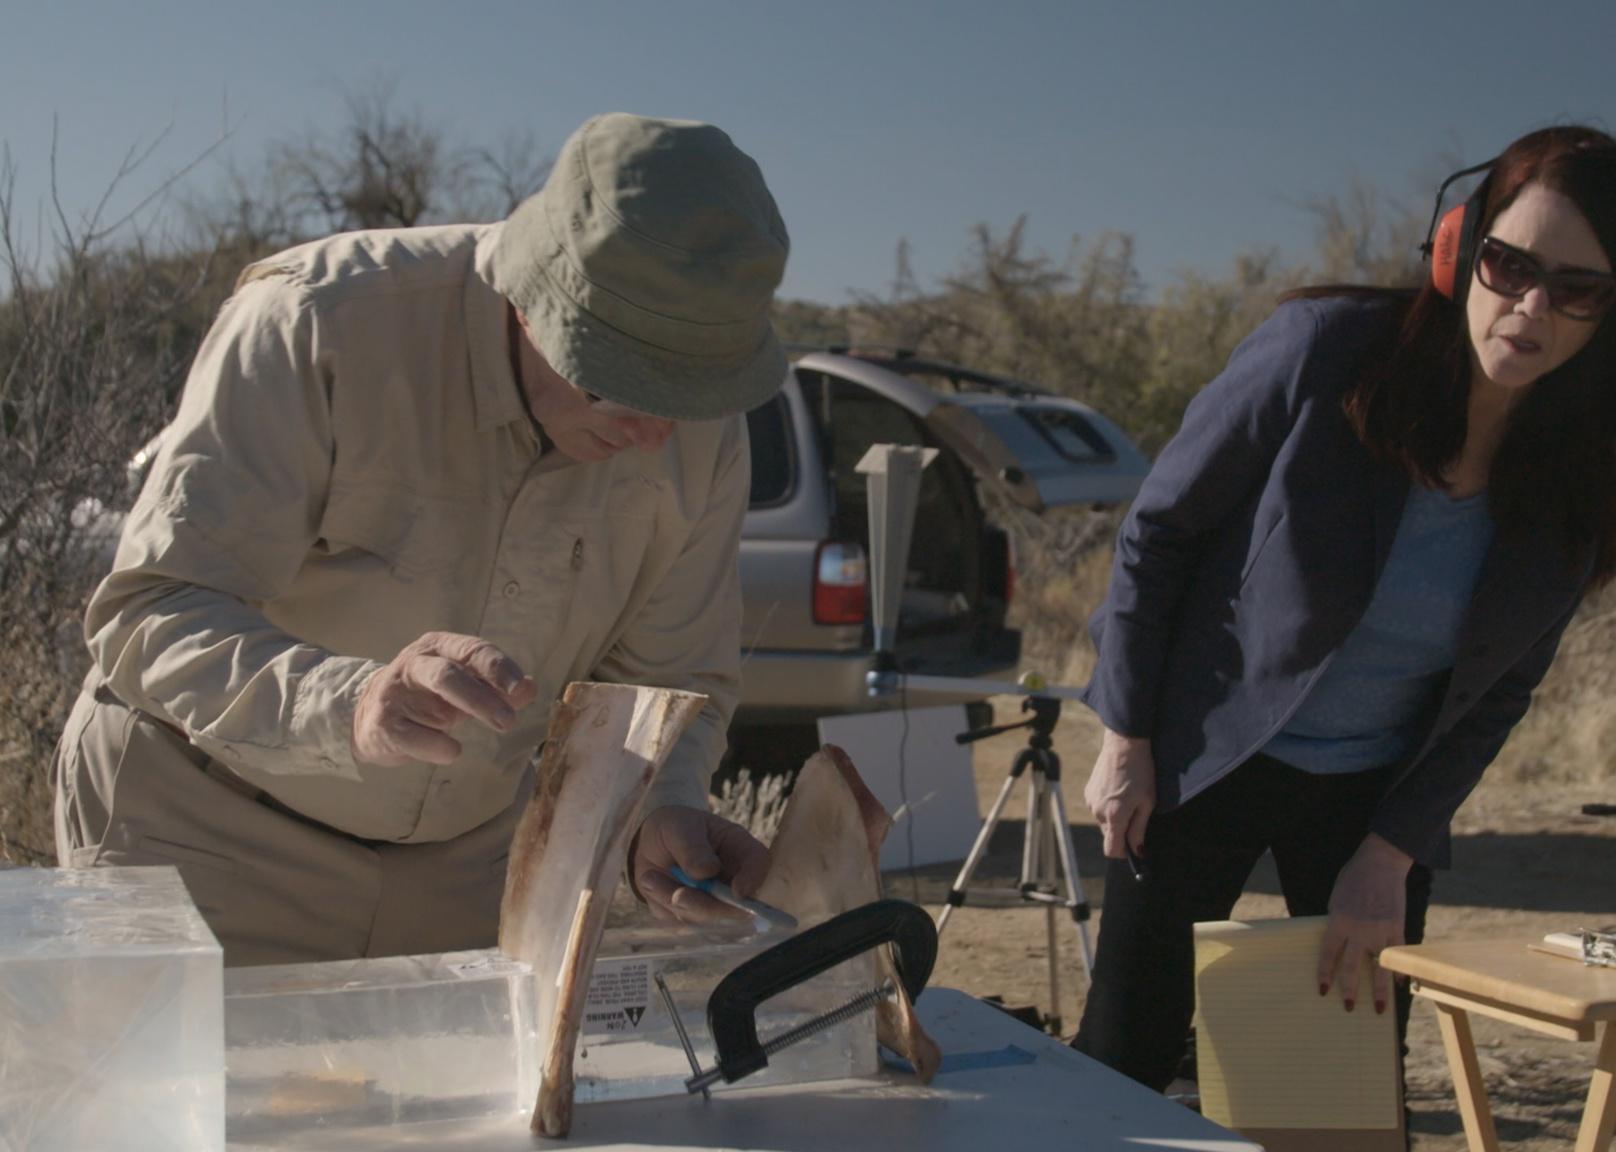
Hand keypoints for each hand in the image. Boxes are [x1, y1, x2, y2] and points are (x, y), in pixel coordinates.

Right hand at [351, 632, 536, 767]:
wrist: (371, 716)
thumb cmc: (428, 698)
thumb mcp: (464, 688)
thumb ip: (496, 687)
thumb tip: (529, 688)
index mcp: (440, 647)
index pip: (473, 650)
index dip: (498, 667)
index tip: (519, 687)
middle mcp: (416, 663)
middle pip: (449, 674)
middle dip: (483, 697)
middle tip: (509, 721)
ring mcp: (396, 692)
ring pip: (432, 702)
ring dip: (468, 714)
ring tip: (493, 730)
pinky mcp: (383, 723)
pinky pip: (414, 737)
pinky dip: (439, 747)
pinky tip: (451, 751)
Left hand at [631, 806, 769, 924]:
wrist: (652, 843)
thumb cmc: (675, 828)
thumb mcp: (680, 827)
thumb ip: (692, 847)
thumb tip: (708, 870)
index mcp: (740, 849)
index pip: (759, 864)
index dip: (754, 880)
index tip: (738, 891)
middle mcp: (734, 880)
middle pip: (735, 906)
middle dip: (704, 905)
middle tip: (677, 895)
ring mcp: (716, 901)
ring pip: (704, 918)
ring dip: (673, 900)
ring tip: (650, 877)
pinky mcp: (694, 916)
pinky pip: (681, 921)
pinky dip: (661, 905)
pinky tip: (652, 883)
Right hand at [1083, 727, 1155, 860]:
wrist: (1124, 744)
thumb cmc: (1141, 772)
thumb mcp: (1147, 802)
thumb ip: (1139, 829)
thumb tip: (1138, 851)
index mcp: (1114, 817)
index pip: (1112, 850)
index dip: (1124, 853)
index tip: (1136, 847)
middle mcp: (1098, 812)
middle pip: (1109, 836)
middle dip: (1122, 832)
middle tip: (1137, 813)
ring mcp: (1091, 801)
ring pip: (1104, 822)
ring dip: (1115, 818)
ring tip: (1128, 798)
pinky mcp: (1088, 792)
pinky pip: (1099, 808)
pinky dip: (1108, 806)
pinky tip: (1119, 790)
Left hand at [1317, 833, 1412, 1014]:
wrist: (1380, 863)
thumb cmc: (1353, 880)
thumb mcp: (1336, 900)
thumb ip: (1338, 924)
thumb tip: (1339, 948)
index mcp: (1338, 921)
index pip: (1328, 954)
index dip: (1325, 974)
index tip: (1322, 990)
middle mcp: (1359, 929)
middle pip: (1352, 966)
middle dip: (1350, 989)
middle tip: (1348, 1007)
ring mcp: (1380, 929)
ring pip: (1380, 967)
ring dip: (1380, 990)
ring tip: (1380, 1009)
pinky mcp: (1398, 926)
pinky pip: (1398, 955)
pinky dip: (1399, 971)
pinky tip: (1399, 985)